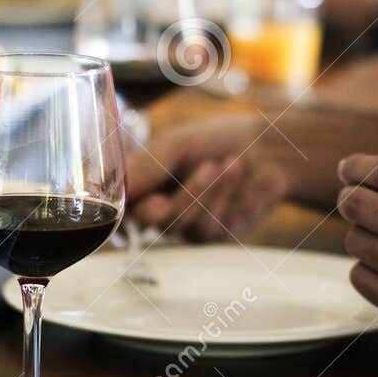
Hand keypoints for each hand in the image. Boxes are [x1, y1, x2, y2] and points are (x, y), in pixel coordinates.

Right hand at [126, 112, 288, 240]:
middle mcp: (160, 207)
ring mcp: (186, 225)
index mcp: (144, 183)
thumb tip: (107, 187)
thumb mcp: (176, 143)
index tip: (158, 202)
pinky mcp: (213, 237)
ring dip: (215, 192)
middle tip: (210, 167)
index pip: (122, 206)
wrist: (269, 150)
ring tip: (234, 163)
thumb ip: (145, 165)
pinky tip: (245, 180)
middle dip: (189, 193)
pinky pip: (213, 229)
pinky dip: (232, 201)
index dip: (134, 210)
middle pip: (155, 220)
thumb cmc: (219, 139)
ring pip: (187, 224)